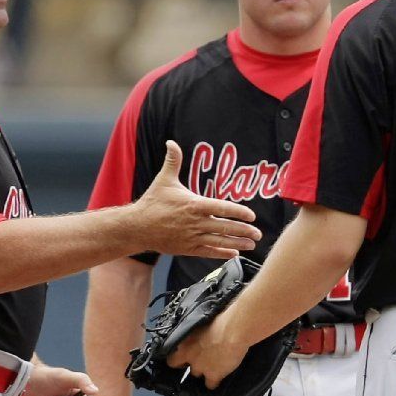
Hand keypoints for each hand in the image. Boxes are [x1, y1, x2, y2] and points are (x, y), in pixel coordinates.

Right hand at [131, 140, 260, 258]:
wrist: (137, 227)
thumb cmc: (152, 202)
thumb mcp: (164, 180)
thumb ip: (173, 161)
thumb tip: (171, 142)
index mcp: (194, 204)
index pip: (222, 208)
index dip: (239, 212)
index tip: (252, 215)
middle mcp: (195, 222)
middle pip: (225, 227)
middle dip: (244, 230)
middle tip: (258, 233)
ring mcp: (191, 237)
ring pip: (219, 241)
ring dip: (237, 243)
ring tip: (251, 244)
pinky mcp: (186, 249)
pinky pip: (208, 252)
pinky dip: (222, 253)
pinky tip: (234, 253)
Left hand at [166, 311, 249, 389]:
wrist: (234, 329)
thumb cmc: (222, 319)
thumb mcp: (204, 324)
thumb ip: (199, 333)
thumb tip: (203, 335)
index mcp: (185, 342)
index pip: (172, 358)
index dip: (179, 359)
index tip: (185, 357)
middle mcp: (190, 356)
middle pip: (185, 367)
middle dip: (191, 364)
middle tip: (201, 360)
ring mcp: (200, 368)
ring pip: (197, 375)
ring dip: (204, 371)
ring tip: (214, 366)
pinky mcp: (213, 376)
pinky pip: (211, 385)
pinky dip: (215, 382)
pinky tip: (221, 377)